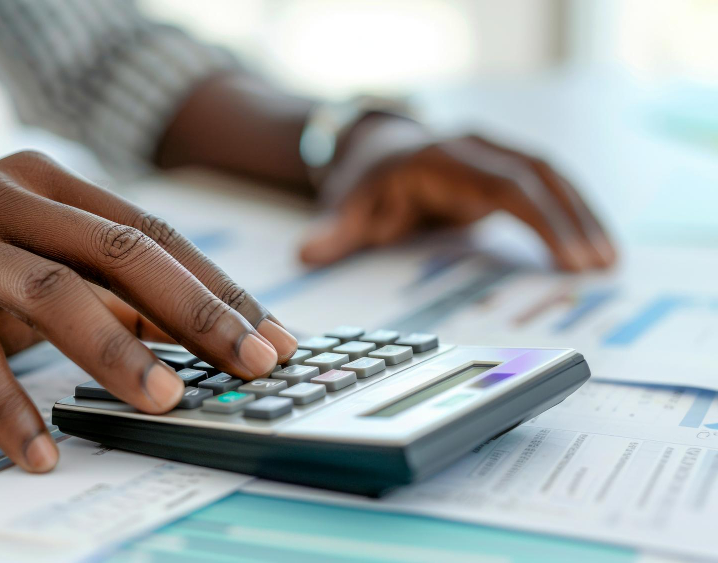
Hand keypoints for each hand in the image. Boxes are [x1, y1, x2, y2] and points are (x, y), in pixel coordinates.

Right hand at [0, 151, 296, 472]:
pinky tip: (41, 453)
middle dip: (197, 311)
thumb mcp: (21, 265)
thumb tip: (186, 335)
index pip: (151, 235)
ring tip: (167, 403)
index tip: (270, 337)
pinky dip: (9, 407)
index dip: (217, 288)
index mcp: (46, 185)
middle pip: (120, 252)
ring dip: (118, 352)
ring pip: (53, 292)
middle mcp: (4, 198)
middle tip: (253, 363)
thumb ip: (94, 288)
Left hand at [299, 118, 616, 270]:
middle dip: (572, 218)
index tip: (567, 254)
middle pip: (538, 175)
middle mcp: (478, 148)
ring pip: (551, 177)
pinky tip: (589, 247)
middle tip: (599, 264)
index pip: (504, 184)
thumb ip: (335, 230)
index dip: (540, 218)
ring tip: (607, 260)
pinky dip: (570, 214)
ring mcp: (495, 156)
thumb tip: (307, 253)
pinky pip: (546, 188)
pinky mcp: (503, 172)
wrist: (375, 147)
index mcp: (445, 157)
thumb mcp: (349, 203)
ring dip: (581, 215)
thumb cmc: (366, 179)